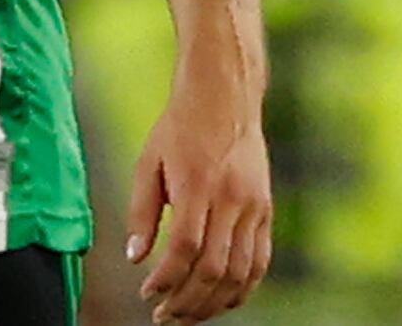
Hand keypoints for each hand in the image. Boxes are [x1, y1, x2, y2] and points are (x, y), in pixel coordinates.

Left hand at [126, 80, 272, 324]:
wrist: (224, 98)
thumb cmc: (179, 128)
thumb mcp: (149, 162)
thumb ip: (142, 212)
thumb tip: (135, 257)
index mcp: (198, 185)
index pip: (185, 248)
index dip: (166, 279)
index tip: (147, 294)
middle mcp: (231, 199)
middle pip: (213, 268)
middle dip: (187, 301)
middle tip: (164, 317)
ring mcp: (253, 206)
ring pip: (239, 272)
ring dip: (212, 303)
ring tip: (187, 316)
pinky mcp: (266, 211)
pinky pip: (259, 262)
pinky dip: (242, 289)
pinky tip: (221, 302)